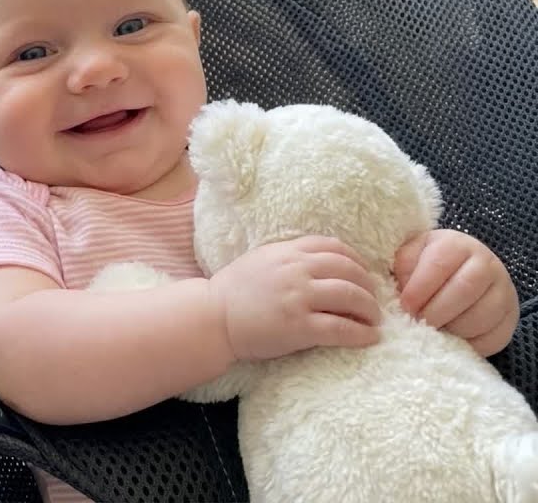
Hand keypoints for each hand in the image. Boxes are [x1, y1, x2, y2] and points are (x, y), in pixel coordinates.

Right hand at [208, 235, 381, 360]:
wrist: (211, 318)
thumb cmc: (233, 291)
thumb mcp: (261, 260)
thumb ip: (289, 257)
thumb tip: (321, 263)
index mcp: (287, 252)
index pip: (334, 247)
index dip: (356, 260)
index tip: (363, 274)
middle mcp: (296, 270)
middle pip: (349, 271)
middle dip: (368, 286)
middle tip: (373, 300)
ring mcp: (298, 298)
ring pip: (351, 297)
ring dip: (370, 309)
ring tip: (374, 319)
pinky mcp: (299, 326)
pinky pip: (341, 328)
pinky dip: (361, 334)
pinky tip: (370, 337)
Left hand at [394, 229, 518, 355]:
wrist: (457, 274)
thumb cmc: (425, 267)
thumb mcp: (410, 257)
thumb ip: (403, 268)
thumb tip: (400, 290)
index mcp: (456, 245)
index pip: (439, 265)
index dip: (419, 289)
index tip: (404, 306)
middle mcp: (486, 264)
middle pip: (463, 290)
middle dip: (435, 312)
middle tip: (417, 323)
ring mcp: (503, 290)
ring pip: (480, 316)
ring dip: (451, 329)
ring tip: (433, 331)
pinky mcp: (511, 316)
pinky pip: (493, 337)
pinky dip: (469, 344)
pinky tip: (452, 338)